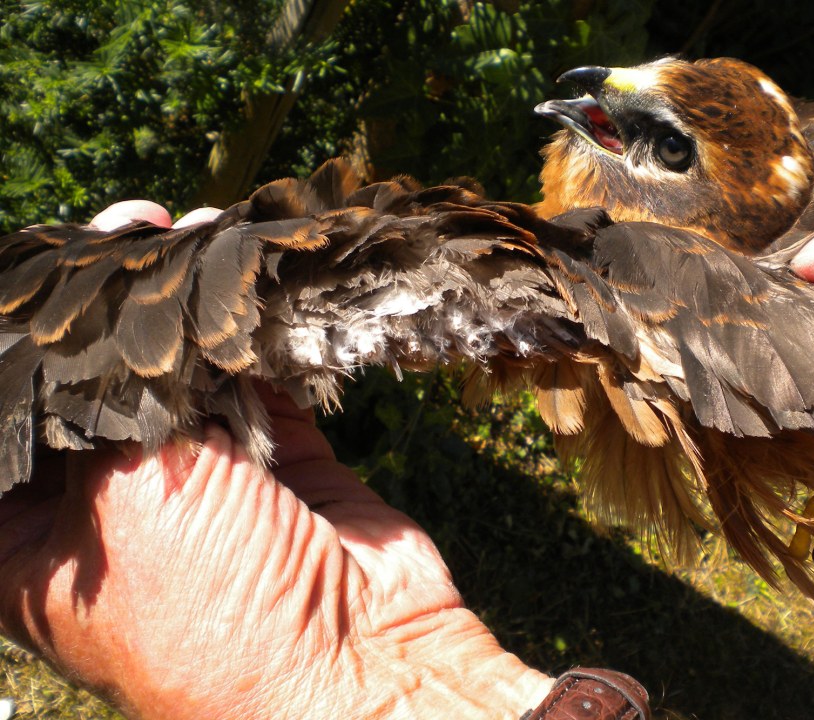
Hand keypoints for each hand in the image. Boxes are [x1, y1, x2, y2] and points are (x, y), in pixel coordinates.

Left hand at [0, 203, 551, 718]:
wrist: (355, 665)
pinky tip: (247, 281)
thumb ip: (100, 387)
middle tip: (128, 233)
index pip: (0, 417)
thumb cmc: (209, 612)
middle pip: (87, 381)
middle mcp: (106, 504)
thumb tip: (101, 291)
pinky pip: (256, 381)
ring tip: (195, 237)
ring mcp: (198, 481)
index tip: (36, 268)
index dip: (11, 334)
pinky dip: (254, 336)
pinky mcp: (275, 462)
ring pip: (176, 372)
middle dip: (105, 307)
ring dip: (186, 310)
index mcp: (27, 538)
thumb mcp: (120, 492)